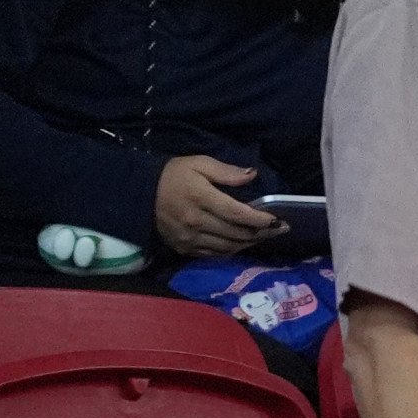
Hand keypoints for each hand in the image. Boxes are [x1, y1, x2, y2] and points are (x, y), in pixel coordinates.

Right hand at [151, 155, 284, 257]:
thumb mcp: (197, 163)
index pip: (238, 214)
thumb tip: (252, 175)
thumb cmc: (172, 175)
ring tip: (265, 236)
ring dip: (250, 243)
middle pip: (238, 233)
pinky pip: (216, 254)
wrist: (138, 192)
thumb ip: (226, 171)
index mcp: (200, 197)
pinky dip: (233, 249)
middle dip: (263, 233)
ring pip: (230, 246)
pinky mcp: (184, 248)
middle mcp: (195, 221)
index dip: (261, 220)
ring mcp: (189, 238)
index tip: (278, 220)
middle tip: (279, 229)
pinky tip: (243, 242)